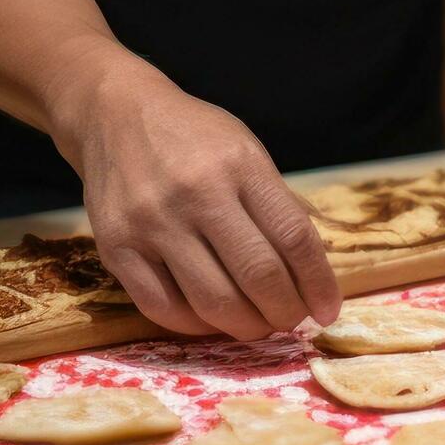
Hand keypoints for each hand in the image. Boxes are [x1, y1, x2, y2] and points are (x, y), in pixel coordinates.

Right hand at [54, 75, 341, 341]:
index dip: (317, 282)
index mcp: (241, 166)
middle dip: (285, 312)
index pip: (294, 236)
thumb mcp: (247, 152)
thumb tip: (309, 273)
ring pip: (212, 302)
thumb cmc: (195, 138)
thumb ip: (274, 206)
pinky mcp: (116, 249)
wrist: (117, 117)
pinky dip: (197, 326)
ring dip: (245, 327)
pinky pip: (164, 309)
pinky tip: (213, 320)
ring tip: (258, 324)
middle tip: (292, 321)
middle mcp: (198, 195)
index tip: (328, 309)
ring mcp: (153, 224)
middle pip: (257, 275)